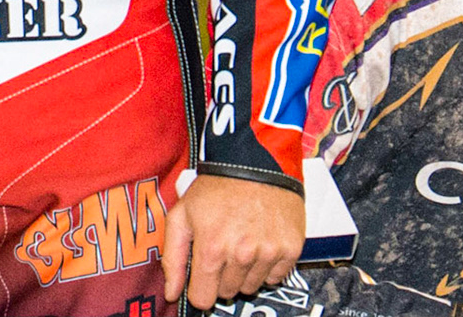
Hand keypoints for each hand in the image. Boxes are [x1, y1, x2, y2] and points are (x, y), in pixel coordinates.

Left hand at [162, 174, 302, 309]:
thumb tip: (172, 294)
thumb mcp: (181, 215)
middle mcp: (241, 255)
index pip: (203, 298)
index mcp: (211, 248)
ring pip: (251, 287)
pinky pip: (276, 278)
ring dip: (243, 272)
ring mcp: (268, 253)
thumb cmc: (214, 188)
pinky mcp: (291, 250)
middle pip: (227, 293)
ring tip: (240, 243)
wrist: (254, 164)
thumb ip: (173, 258)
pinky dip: (266, 267)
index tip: (201, 278)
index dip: (199, 290)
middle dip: (220, 277)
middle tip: (221, 249)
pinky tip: (259, 243)